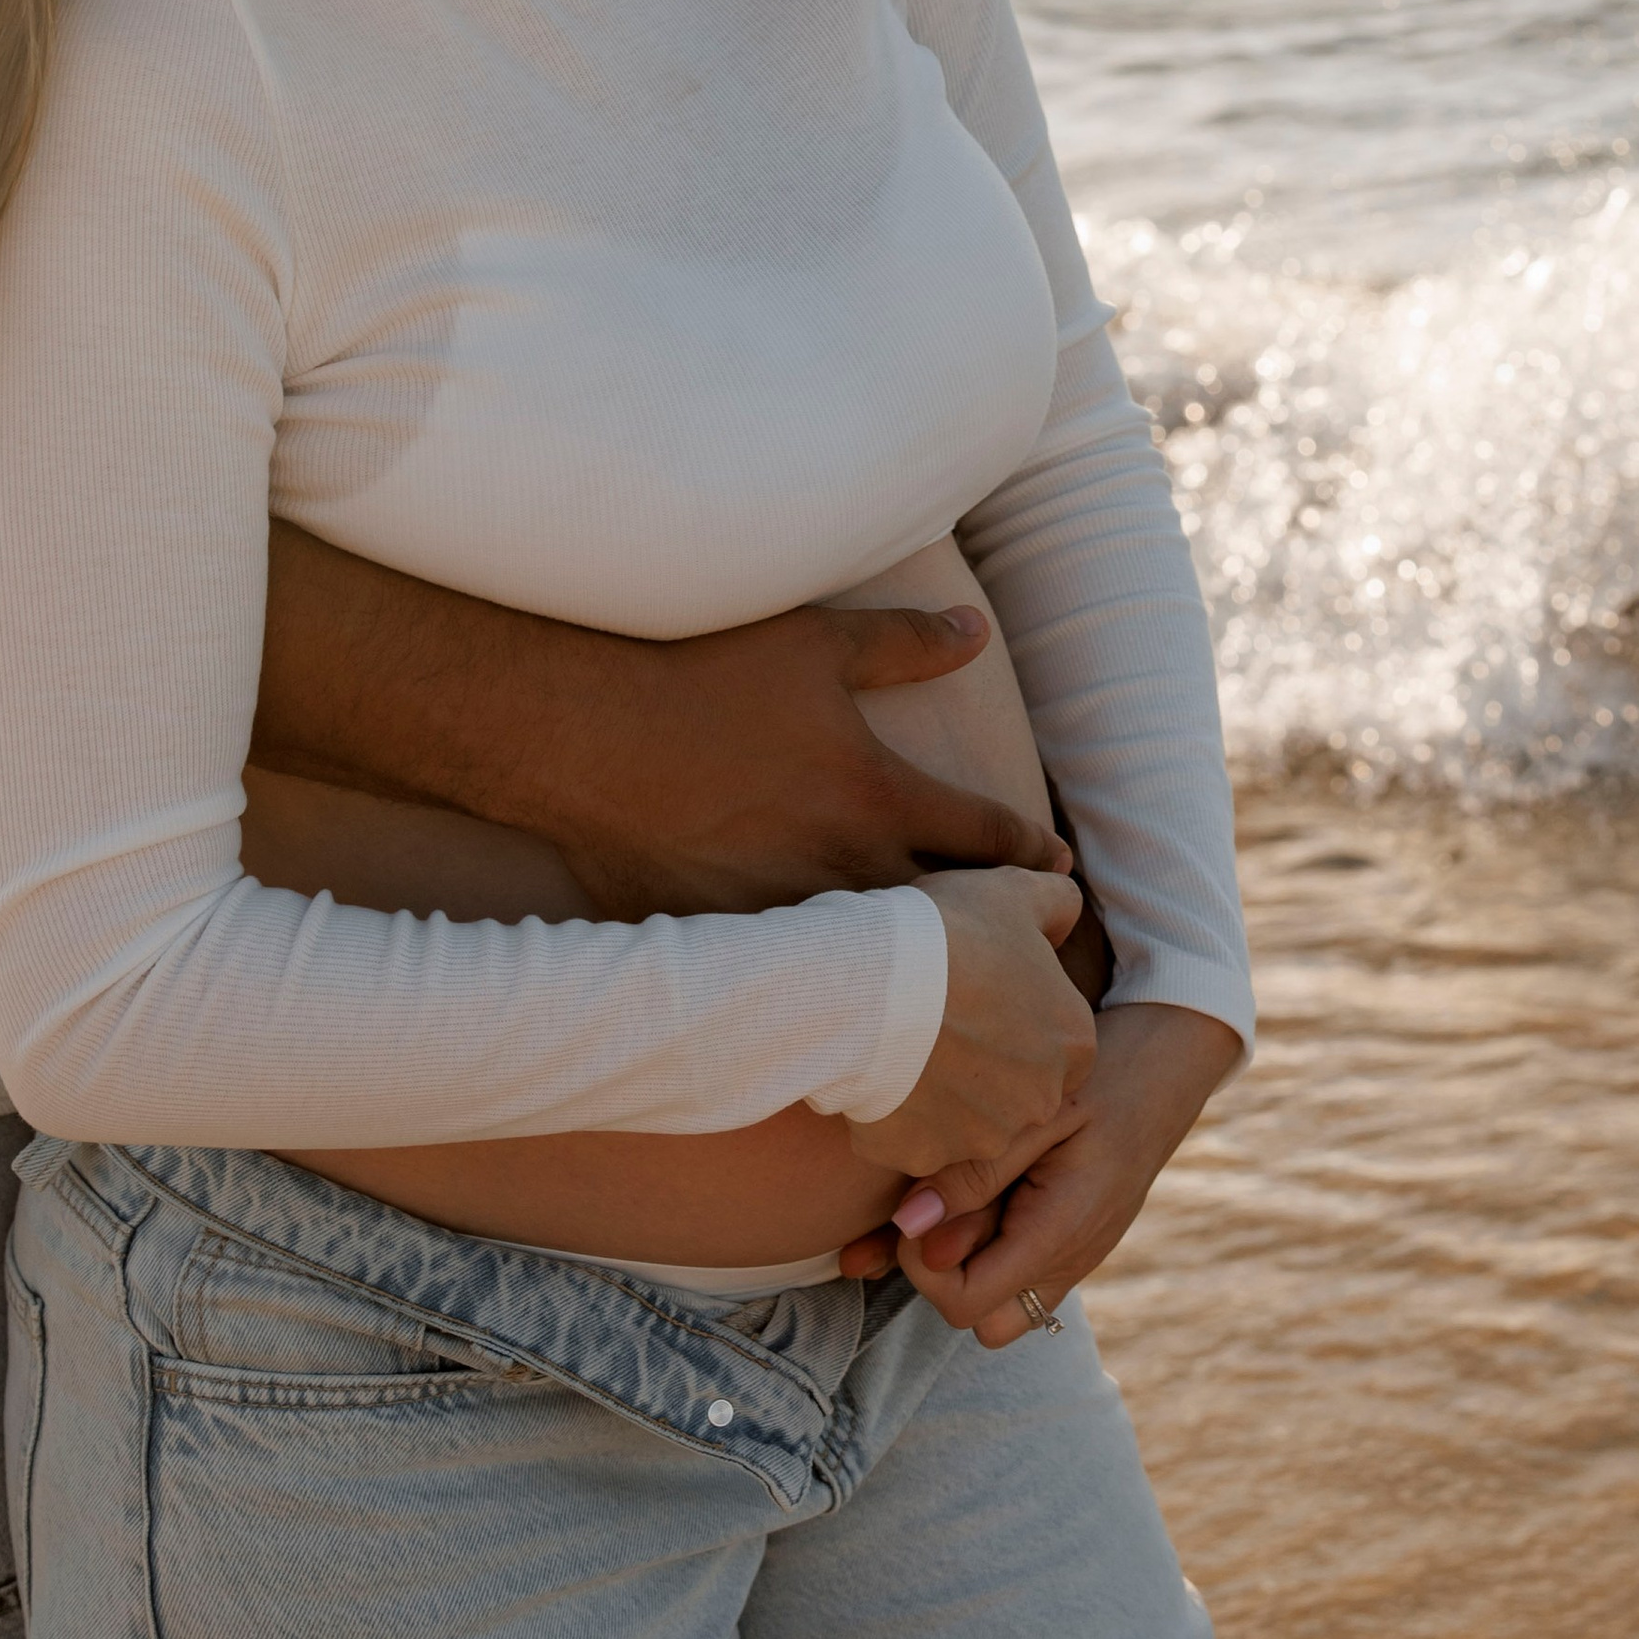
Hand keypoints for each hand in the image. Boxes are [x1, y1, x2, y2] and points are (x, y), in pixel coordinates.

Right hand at [254, 530, 1066, 917]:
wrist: (578, 734)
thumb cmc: (699, 675)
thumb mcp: (814, 643)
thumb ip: (904, 643)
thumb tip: (974, 632)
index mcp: (879, 795)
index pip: (990, 840)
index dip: (1035, 858)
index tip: (1060, 873)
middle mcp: (843, 868)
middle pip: (950, 922)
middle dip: (996, 937)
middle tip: (1033, 952)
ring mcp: (783, 915)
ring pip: (874, 966)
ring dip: (914, 974)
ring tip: (950, 989)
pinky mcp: (722, 939)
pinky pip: (790, 979)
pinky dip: (822, 990)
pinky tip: (840, 1006)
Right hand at [845, 867, 1094, 1178]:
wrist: (872, 986)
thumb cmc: (951, 934)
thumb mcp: (1015, 894)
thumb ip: (1057, 902)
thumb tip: (1067, 905)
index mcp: (1074, 1045)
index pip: (1058, 1042)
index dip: (1017, 1017)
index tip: (980, 996)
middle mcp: (1038, 1103)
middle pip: (1016, 1089)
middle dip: (985, 1064)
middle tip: (940, 1018)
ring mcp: (979, 1138)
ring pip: (964, 1120)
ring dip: (941, 1093)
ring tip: (902, 1041)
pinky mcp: (922, 1155)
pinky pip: (910, 1139)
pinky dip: (894, 1113)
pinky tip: (875, 1070)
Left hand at [847, 1003, 1241, 1346]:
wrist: (1163, 1073)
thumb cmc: (1101, 1080)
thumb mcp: (1037, 1112)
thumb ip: (974, 1171)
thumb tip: (910, 1225)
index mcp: (1058, 1234)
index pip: (965, 1303)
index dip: (923, 1265)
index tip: (917, 1206)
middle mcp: (1068, 1262)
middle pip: (981, 1321)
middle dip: (942, 1276)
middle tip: (941, 1207)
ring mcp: (1072, 1259)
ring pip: (1000, 1306)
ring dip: (966, 1265)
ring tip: (964, 1199)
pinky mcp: (1069, 1245)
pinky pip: (1018, 1276)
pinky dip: (988, 1250)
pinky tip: (982, 1194)